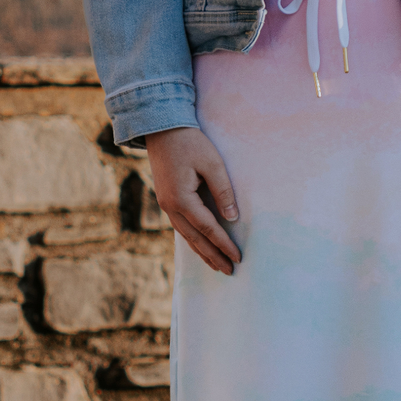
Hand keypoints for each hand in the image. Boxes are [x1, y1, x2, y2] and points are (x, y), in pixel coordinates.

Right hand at [144, 126, 241, 274]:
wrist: (162, 129)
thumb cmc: (190, 143)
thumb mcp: (213, 164)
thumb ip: (223, 191)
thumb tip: (232, 218)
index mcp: (182, 199)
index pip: (208, 228)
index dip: (224, 244)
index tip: (238, 257)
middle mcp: (170, 207)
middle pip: (195, 239)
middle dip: (213, 256)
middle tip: (229, 271)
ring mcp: (166, 205)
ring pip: (186, 236)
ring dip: (202, 252)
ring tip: (217, 266)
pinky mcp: (167, 201)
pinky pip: (181, 227)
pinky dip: (193, 240)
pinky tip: (201, 247)